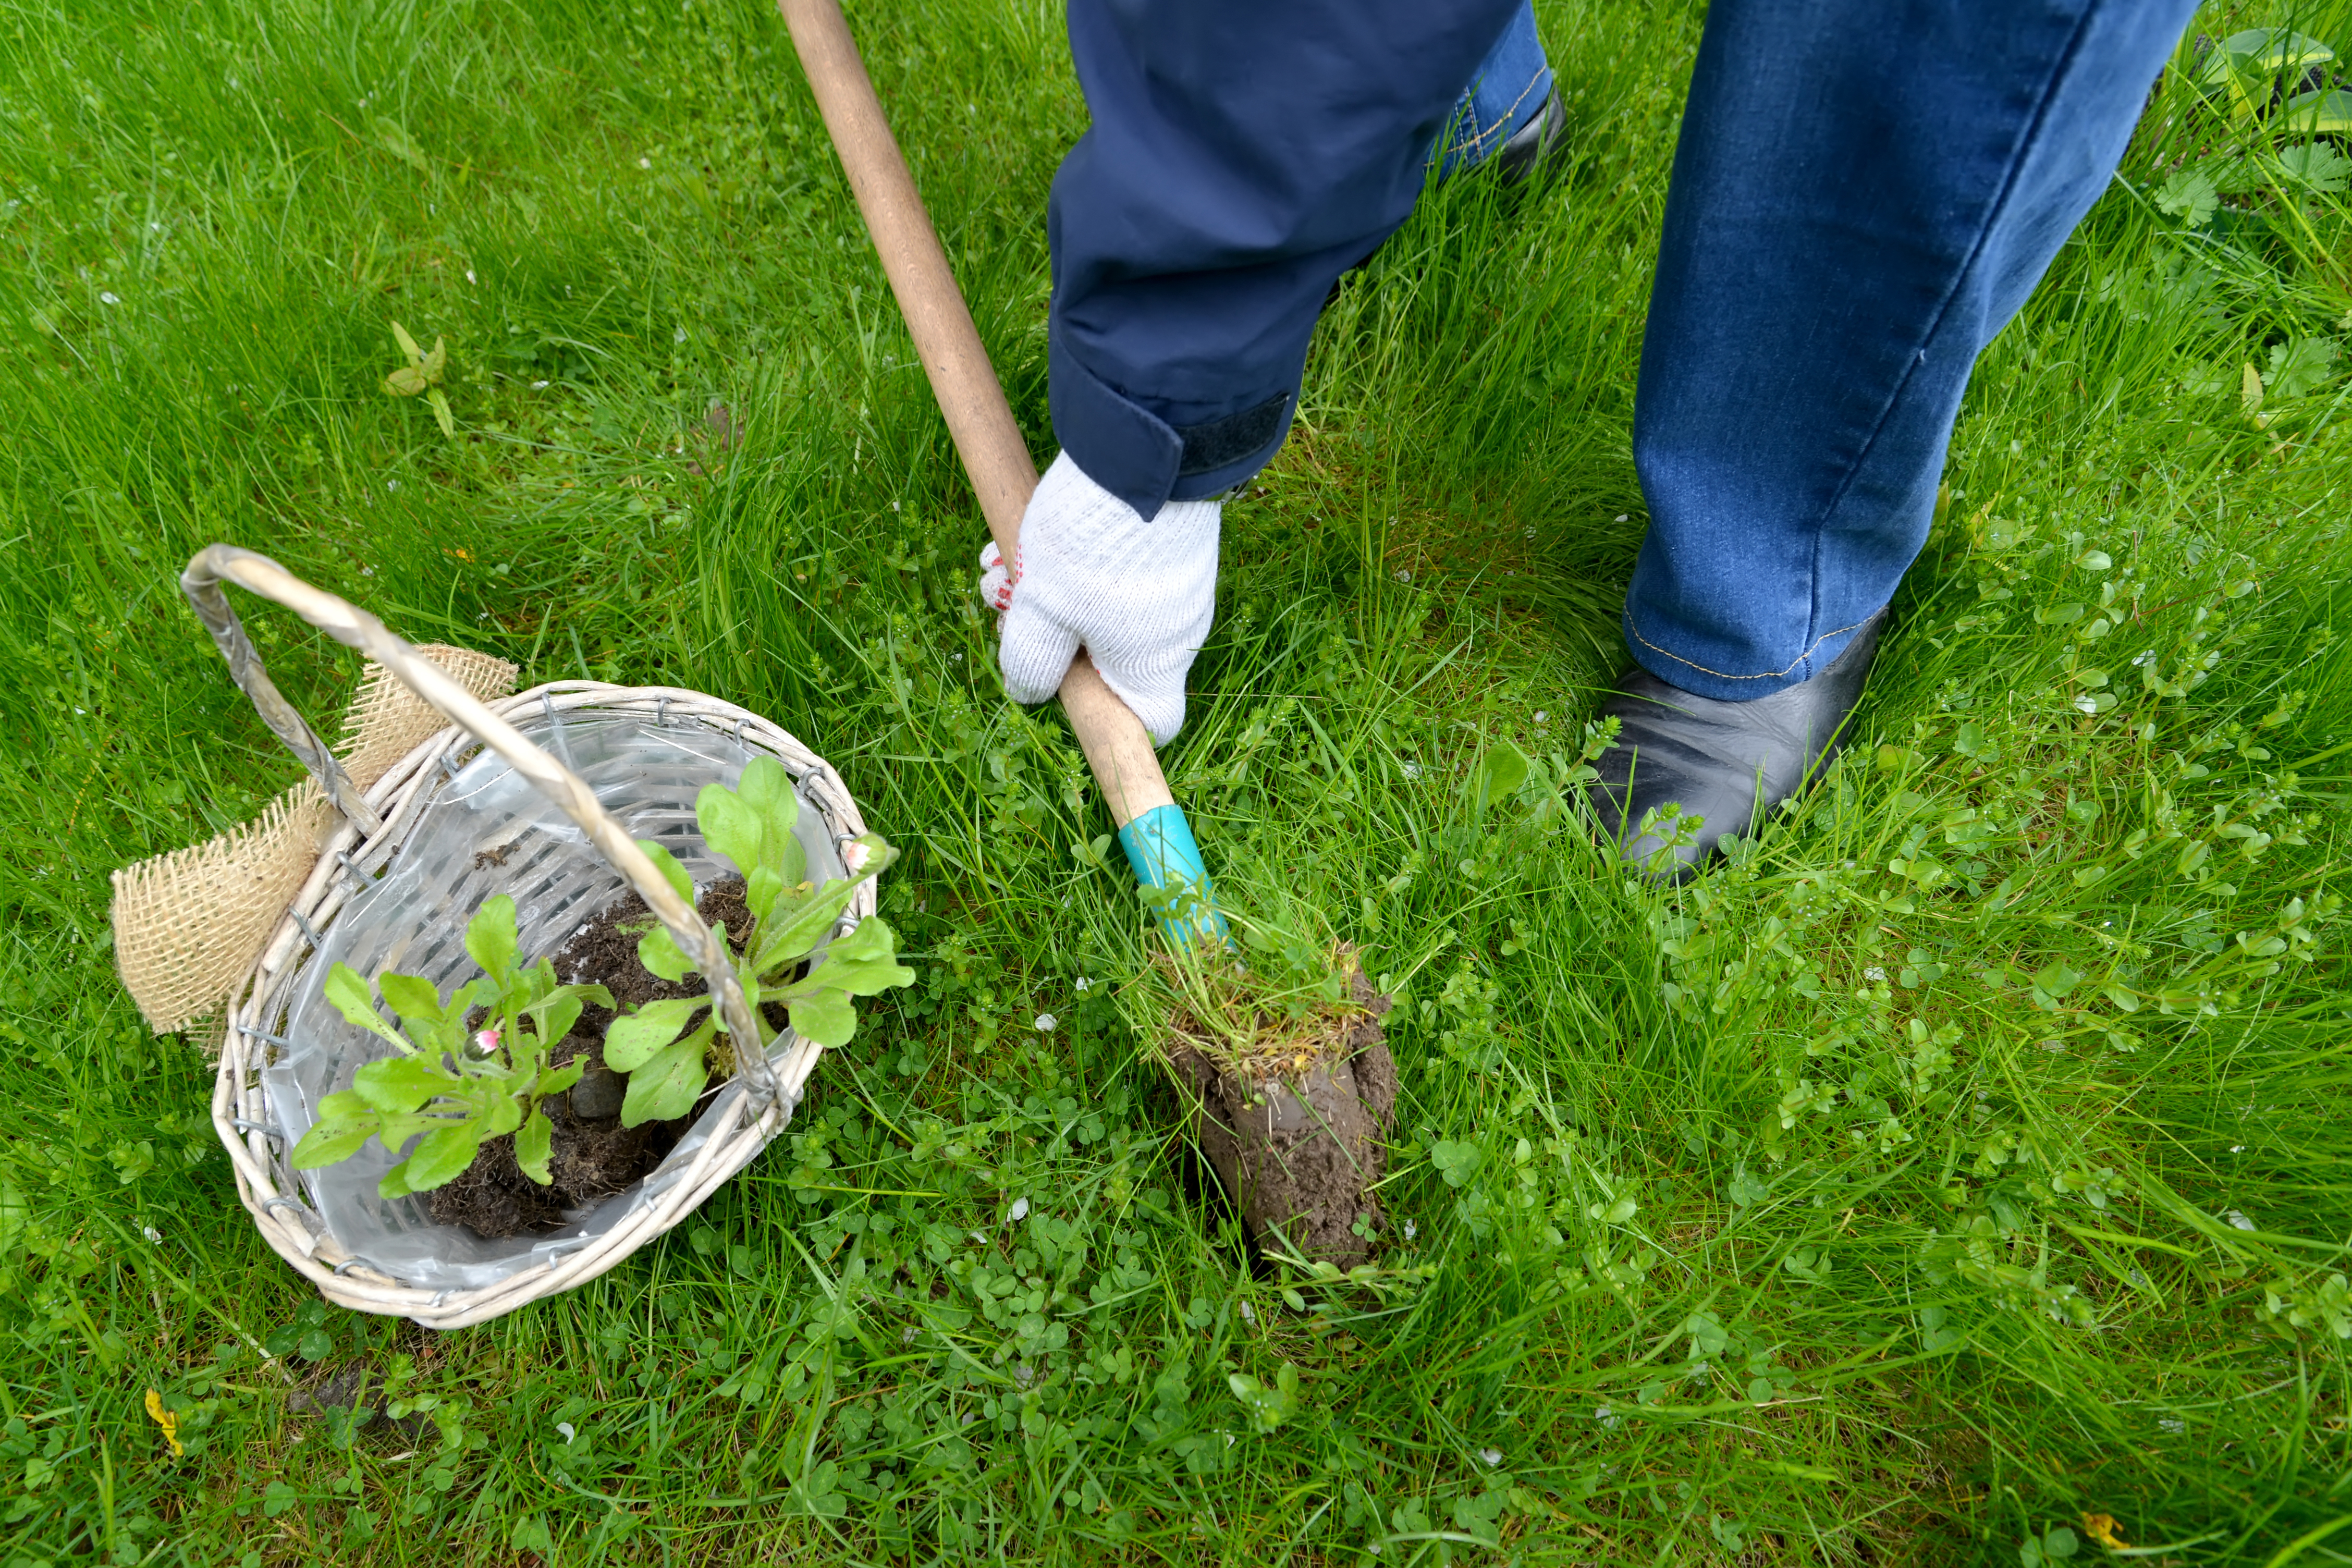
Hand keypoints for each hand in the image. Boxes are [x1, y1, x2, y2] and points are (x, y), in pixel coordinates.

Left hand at [979, 451, 1219, 744]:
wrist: (1149, 450)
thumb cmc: (1094, 546)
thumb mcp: (1043, 607)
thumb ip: (1032, 656)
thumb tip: (1028, 691)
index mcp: (1152, 664)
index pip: (1152, 721)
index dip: (1111, 718)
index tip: (1063, 685)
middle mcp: (1176, 631)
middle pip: (1107, 657)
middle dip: (1046, 634)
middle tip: (1000, 597)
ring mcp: (1179, 584)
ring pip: (1102, 607)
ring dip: (1048, 591)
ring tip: (999, 558)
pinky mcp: (1171, 544)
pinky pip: (1118, 571)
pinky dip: (1074, 562)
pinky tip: (1030, 530)